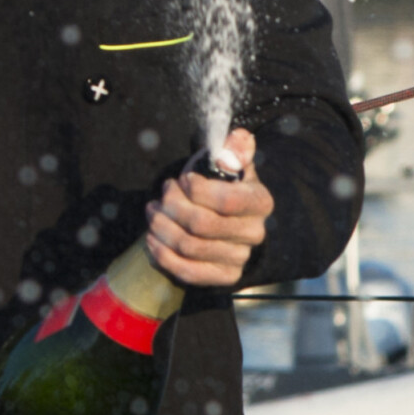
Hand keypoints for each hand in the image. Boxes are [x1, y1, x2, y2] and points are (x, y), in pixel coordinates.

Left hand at [144, 128, 271, 286]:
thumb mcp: (228, 165)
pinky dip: (163, 255)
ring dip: (162, 228)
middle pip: (202, 224)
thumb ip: (234, 150)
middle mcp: (254, 233)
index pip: (226, 200)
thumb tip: (239, 138)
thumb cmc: (223, 187)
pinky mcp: (223, 276)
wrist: (228, 222)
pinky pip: (187, 271)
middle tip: (162, 196)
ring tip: (154, 213)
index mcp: (260, 202)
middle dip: (172, 207)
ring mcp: (239, 257)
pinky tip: (153, 239)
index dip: (196, 189)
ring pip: (189, 246)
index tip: (182, 180)